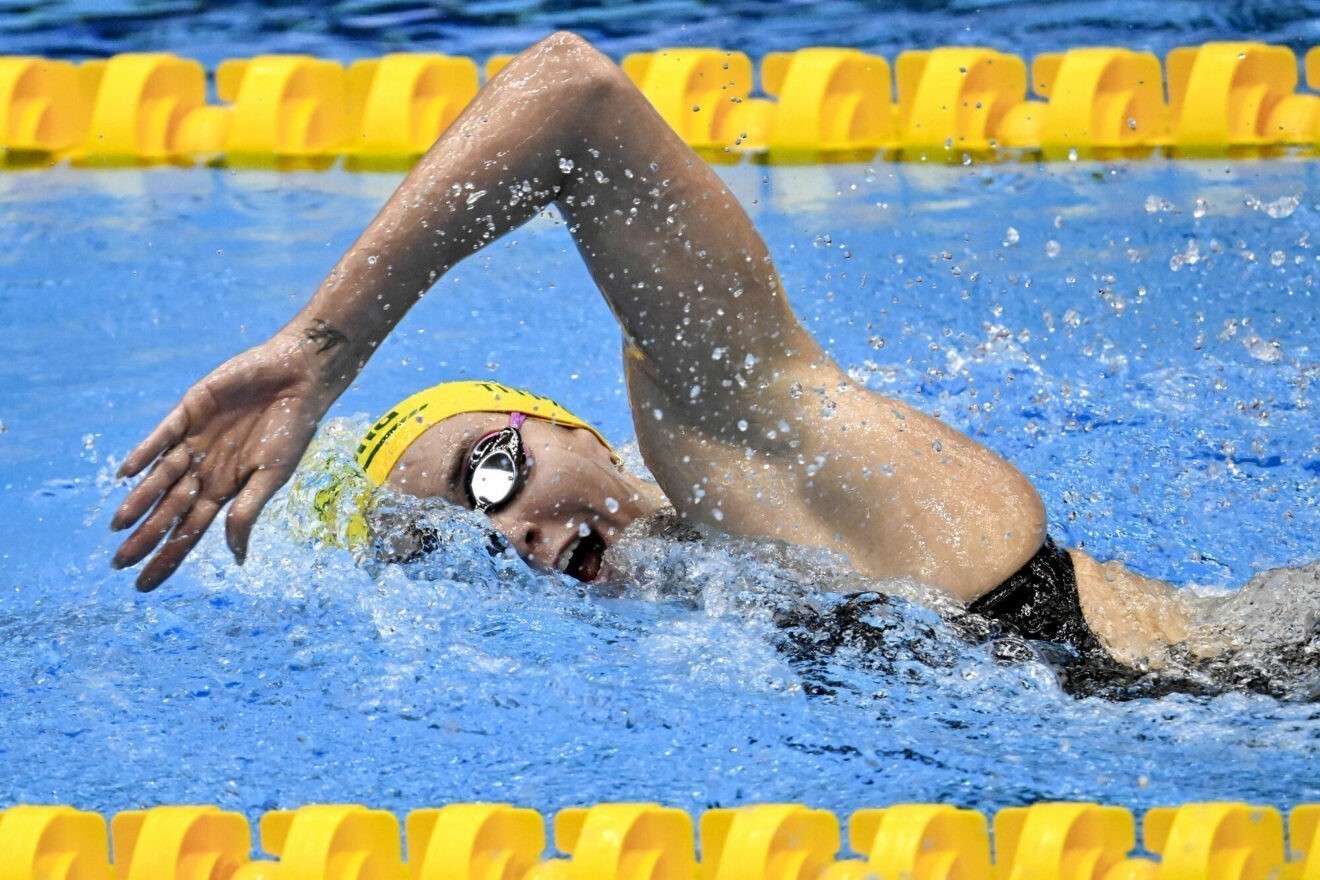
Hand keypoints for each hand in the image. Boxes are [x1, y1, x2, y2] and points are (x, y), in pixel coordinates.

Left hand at [111, 333, 337, 590]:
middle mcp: (204, 468)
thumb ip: (248, 513)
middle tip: (118, 563)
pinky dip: (145, 453)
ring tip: (117, 526)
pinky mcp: (191, 410)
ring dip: (139, 500)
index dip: (167, 556)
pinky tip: (127, 472)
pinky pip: (162, 435)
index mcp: (225, 489)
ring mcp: (195, 440)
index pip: (190, 530)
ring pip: (160, 477)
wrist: (298, 377)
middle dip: (145, 537)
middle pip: (169, 509)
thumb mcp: (273, 478)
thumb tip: (236, 559)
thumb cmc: (294, 430)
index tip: (144, 584)